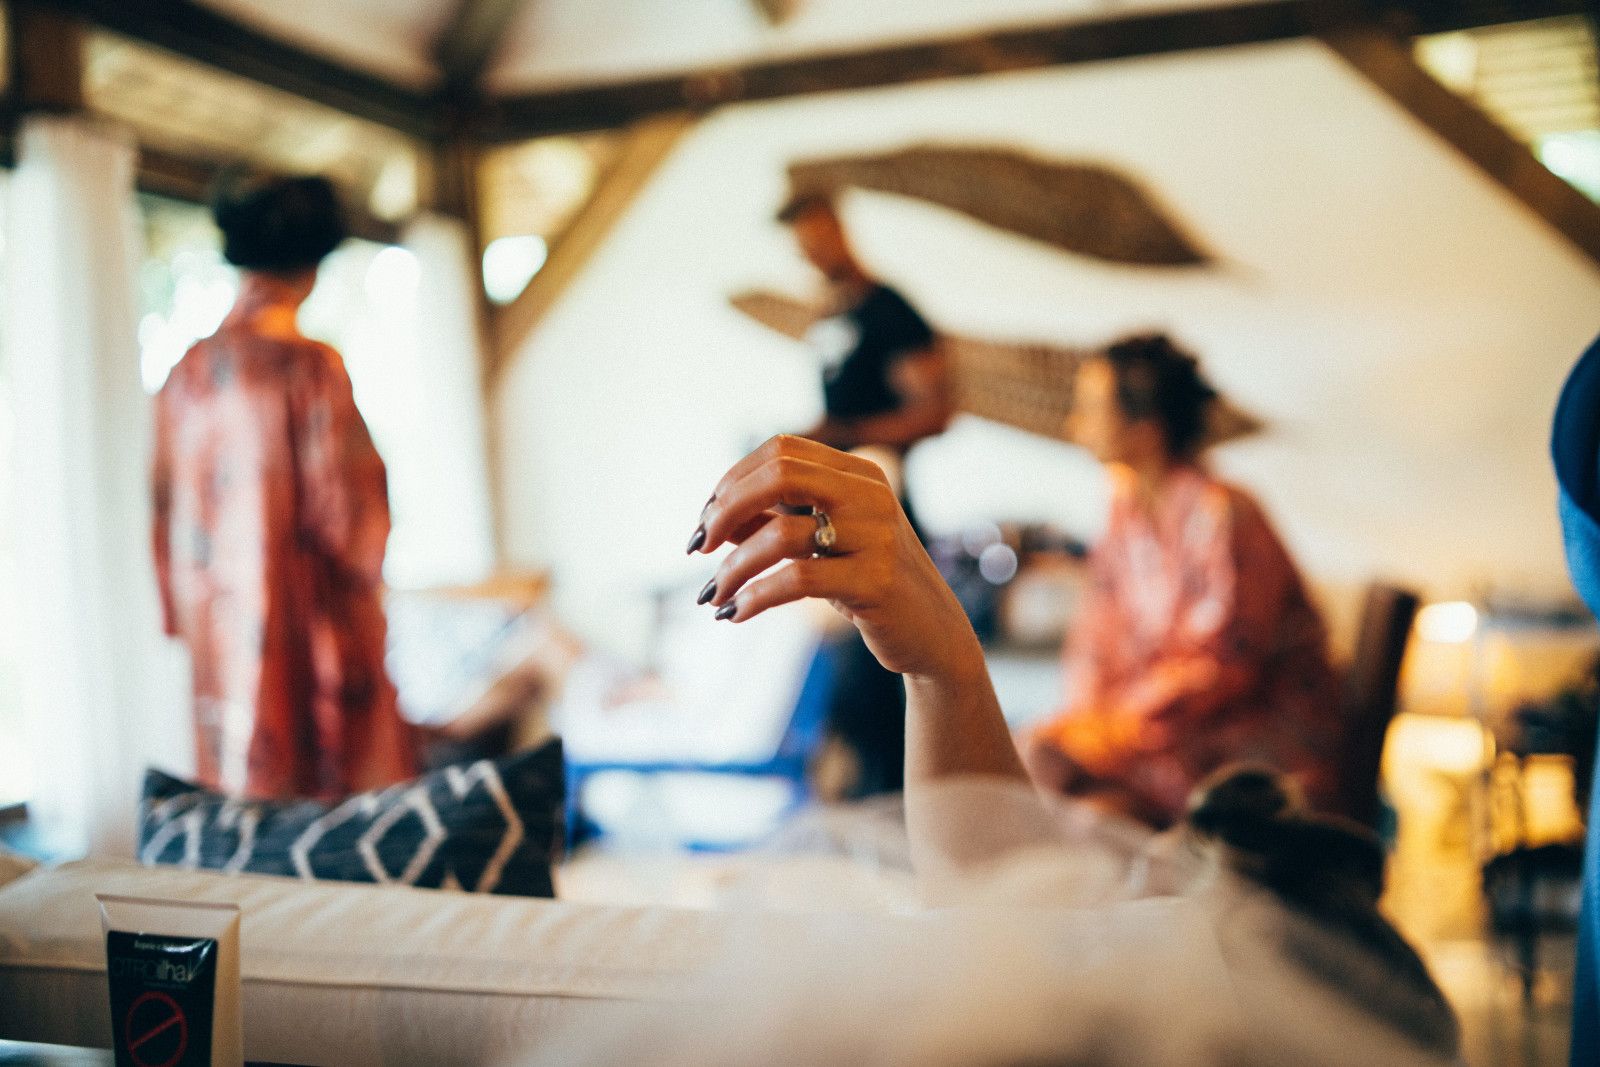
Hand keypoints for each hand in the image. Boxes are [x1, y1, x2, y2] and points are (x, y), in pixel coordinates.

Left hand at [688, 435, 980, 680]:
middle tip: (699, 545)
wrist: (932, 633)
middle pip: (780, 474)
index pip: (781, 449)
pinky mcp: (876, 581)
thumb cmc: (867, 583)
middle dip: (726, 508)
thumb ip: (774, 521)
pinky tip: (735, 613)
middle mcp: (869, 495)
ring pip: (781, 534)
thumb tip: (713, 517)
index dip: (733, 480)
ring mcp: (876, 536)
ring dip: (732, 567)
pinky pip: (797, 580)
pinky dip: (754, 597)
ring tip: (714, 595)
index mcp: (857, 473)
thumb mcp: (821, 544)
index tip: (707, 519)